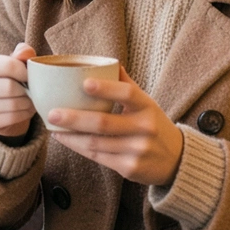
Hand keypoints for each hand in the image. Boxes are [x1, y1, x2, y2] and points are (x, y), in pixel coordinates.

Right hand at [0, 43, 36, 139]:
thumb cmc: (10, 80)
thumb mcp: (16, 64)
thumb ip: (23, 54)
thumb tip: (25, 52)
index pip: (9, 65)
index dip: (25, 72)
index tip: (30, 76)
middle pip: (9, 87)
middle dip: (27, 90)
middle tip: (33, 91)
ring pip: (12, 104)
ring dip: (28, 103)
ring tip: (31, 101)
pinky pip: (11, 118)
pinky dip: (24, 114)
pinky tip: (26, 110)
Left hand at [45, 66, 184, 186]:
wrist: (177, 160)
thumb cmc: (154, 126)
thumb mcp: (147, 104)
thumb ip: (127, 85)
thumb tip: (108, 62)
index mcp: (148, 107)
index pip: (128, 94)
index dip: (107, 89)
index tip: (84, 83)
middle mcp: (144, 128)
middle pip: (104, 123)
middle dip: (74, 118)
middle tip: (52, 113)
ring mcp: (137, 150)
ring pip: (96, 143)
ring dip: (71, 136)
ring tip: (53, 127)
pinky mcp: (129, 168)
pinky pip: (98, 157)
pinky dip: (79, 148)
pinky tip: (66, 140)